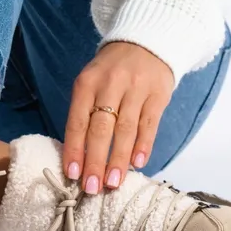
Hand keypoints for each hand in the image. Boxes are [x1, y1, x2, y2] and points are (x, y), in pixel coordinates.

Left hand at [63, 42, 173, 193]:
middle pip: (100, 128)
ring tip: (113, 183)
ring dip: (118, 159)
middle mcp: (110, 85)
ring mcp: (136, 89)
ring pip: (125, 130)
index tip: (72, 174)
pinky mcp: (158, 95)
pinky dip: (143, 145)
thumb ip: (85, 113)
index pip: (77, 121)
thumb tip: (80, 156)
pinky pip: (149, 124)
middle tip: (92, 188)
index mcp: (87, 83)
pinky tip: (137, 163)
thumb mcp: (91, 82)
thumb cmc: (111, 71)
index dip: (74, 149)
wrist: (146, 42)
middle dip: (95, 160)